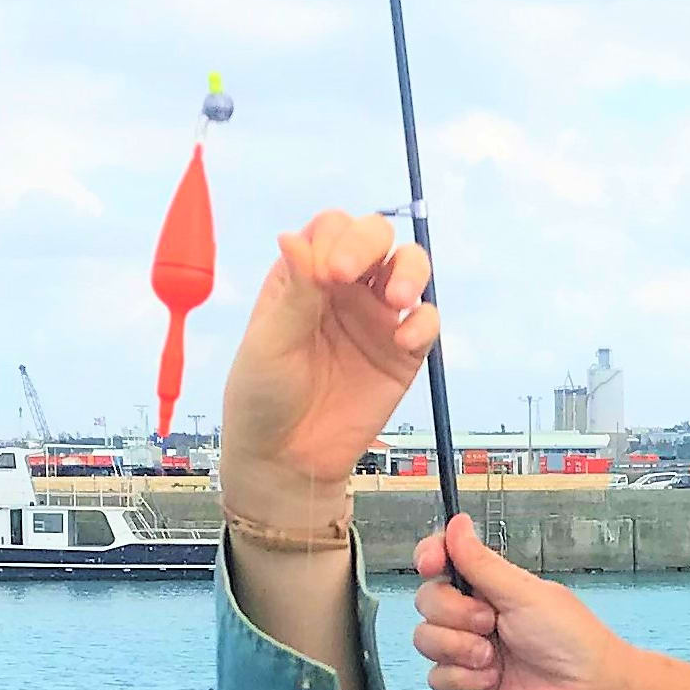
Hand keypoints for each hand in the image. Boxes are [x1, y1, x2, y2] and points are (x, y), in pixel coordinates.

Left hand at [216, 209, 437, 524]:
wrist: (286, 460)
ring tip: (399, 298)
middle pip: (375, 237)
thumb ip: (295, 292)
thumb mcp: (271, 342)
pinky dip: (424, 322)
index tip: (327, 272)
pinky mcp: (403, 353)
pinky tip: (405, 339)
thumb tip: (293, 236)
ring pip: (409, 268)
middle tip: (349, 276)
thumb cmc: (263, 397)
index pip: (332, 229)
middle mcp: (344, 288)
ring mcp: (376, 318)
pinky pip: (426, 322)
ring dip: (410, 272)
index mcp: (304, 276)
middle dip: (370, 244)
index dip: (336, 238)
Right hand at [409, 514, 689, 689]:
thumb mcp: (523, 593)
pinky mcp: (466, 688)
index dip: (429, 558)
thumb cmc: (569, 637)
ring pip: (425, 639)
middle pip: (427, 601)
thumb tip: (456, 523)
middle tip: (490, 622)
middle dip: (453, 612)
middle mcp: (473, 616)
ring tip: (492, 658)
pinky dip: (464, 679)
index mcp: (489, 587)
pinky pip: (437, 678)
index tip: (431, 564)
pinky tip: (493, 681)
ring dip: (458, 647)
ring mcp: (467, 653)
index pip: (442, 562)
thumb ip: (481, 563)